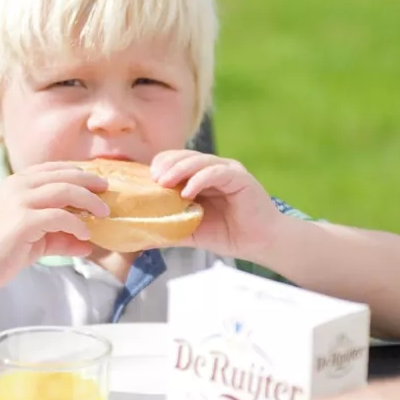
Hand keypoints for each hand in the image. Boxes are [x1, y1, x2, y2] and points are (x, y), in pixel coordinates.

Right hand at [0, 162, 108, 287]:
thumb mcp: (34, 240)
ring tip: (103, 212)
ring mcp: (19, 202)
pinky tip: (85, 234)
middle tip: (108, 190)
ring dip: (88, 200)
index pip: (51, 168)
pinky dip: (76, 224)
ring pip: (64, 190)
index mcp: (15, 184)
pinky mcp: (23, 220)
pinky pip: (59, 216)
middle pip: (62, 175)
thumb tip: (88, 244)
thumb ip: (59, 237)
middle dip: (89, 182)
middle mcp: (17, 186)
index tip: (96, 179)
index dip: (76, 172)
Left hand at [151, 150, 284, 259]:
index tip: (144, 179)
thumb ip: (168, 229)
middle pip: (184, 156)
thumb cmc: (227, 234)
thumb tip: (140, 236)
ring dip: (179, 169)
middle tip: (153, 178)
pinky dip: (200, 179)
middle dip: (166, 165)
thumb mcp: (190, 231)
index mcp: (200, 177)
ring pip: (199, 161)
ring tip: (164, 182)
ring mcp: (227, 170)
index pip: (175, 161)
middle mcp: (213, 169)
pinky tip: (188, 192)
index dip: (159, 165)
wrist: (259, 243)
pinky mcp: (240, 177)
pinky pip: (217, 172)